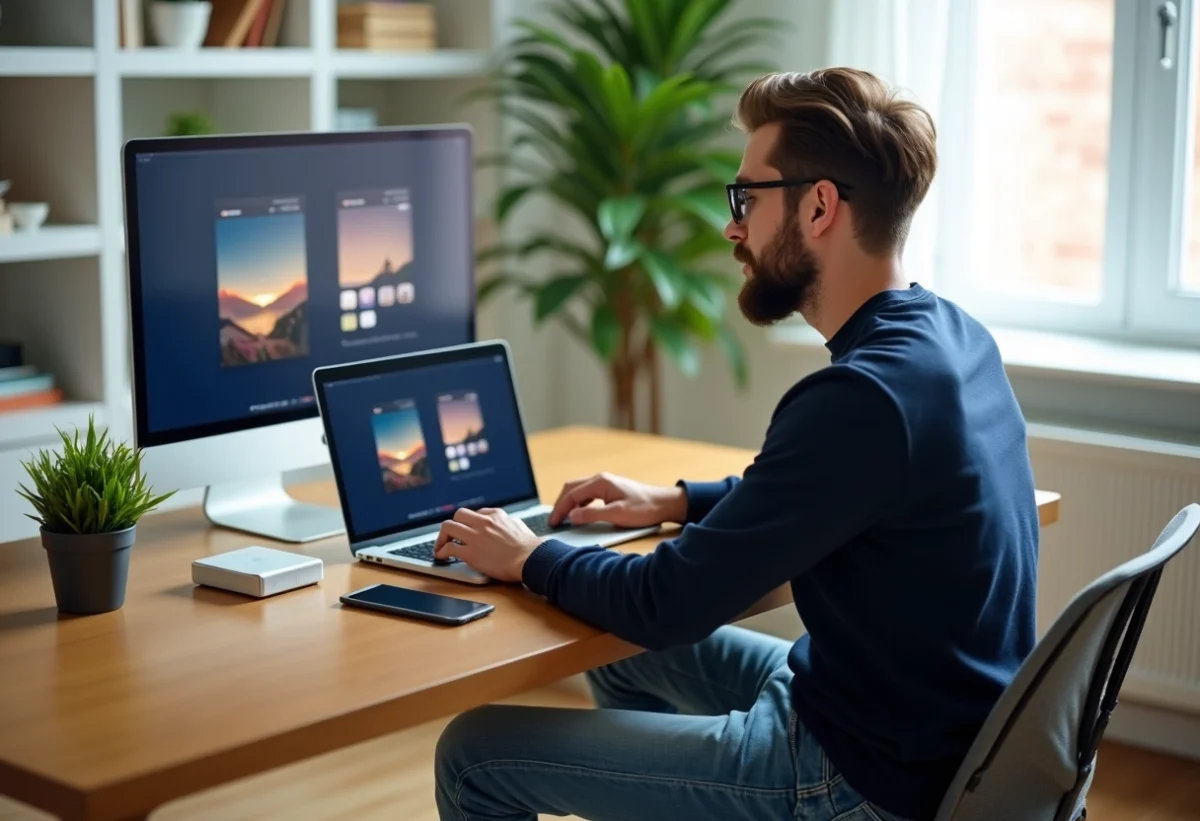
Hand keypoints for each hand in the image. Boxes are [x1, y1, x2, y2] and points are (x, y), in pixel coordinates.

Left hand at [433, 508, 541, 582]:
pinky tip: (442, 556)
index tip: (468, 531)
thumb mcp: (520, 526)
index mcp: (496, 516)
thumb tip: (511, 524)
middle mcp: (483, 523)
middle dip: (453, 525)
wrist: (530, 559)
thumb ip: (511, 523)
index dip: (470, 523)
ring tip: (441, 546)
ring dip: (442, 536)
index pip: (476, 513)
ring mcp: (475, 537)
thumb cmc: (529, 547)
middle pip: (458, 515)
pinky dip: (442, 551)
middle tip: (451, 536)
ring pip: (448, 527)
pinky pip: (449, 548)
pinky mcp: (470, 553)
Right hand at [548, 472, 687, 527]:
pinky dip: (579, 504)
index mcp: (600, 482)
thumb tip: (571, 517)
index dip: (560, 509)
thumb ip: (591, 515)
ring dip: (569, 504)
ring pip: (579, 491)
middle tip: (554, 521)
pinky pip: (588, 495)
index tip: (554, 522)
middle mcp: (600, 480)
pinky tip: (579, 515)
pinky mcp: (610, 491)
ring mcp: (605, 484)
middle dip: (560, 504)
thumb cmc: (644, 508)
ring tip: (563, 519)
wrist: (664, 504)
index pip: (571, 494)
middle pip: (572, 488)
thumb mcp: (616, 514)